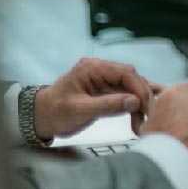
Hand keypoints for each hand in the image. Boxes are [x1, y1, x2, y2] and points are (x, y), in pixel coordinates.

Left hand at [33, 58, 161, 140]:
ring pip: (131, 87)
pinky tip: (145, 113)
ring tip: (146, 120)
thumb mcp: (81, 110)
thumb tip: (135, 102)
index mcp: (92, 68)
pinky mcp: (105, 91)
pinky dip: (133, 105)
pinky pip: (125, 95)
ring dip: (139, 104)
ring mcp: (104, 80)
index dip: (139, 88)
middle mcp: (100, 70)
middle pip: (131, 79)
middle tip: (149, 115)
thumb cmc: (54, 112)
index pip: (125, 73)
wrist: (38, 119)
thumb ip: (108, 105)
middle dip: (142, 97)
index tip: (146, 105)